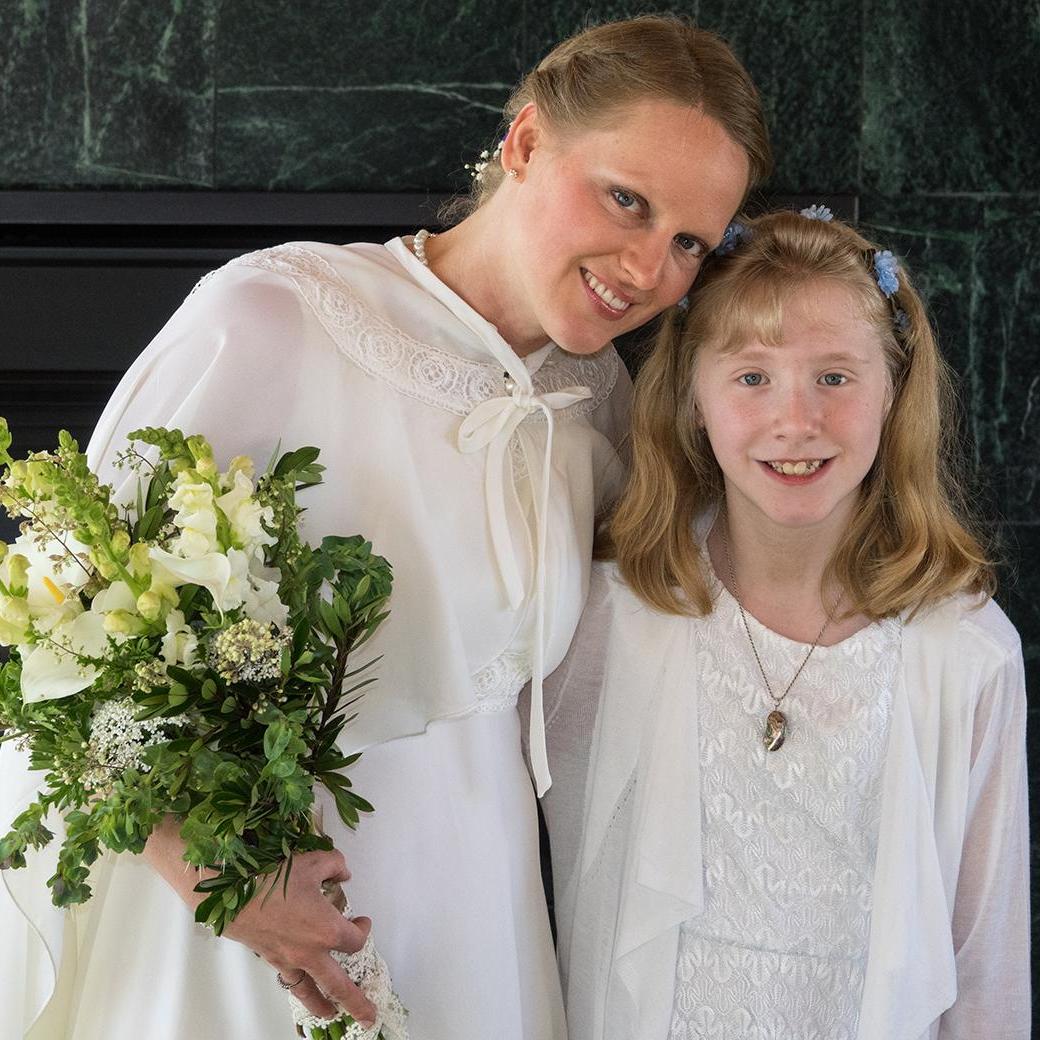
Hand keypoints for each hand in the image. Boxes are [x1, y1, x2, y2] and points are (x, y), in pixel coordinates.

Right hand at [223, 849, 376, 1025]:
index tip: (362, 921)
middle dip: (356, 1001)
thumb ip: (336, 865)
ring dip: (325, 1005)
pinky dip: (300, 991)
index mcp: (327, 930)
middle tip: (369, 1015)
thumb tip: (343, 873)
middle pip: (340, 985)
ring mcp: (291, 960)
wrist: (234, 895)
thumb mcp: (314, 862)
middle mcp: (311, 952)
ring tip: (334, 1014)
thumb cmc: (275, 879)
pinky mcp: (273, 960)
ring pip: (312, 991)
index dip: (363, 930)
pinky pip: (290, 982)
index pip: (355, 940)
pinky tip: (304, 993)